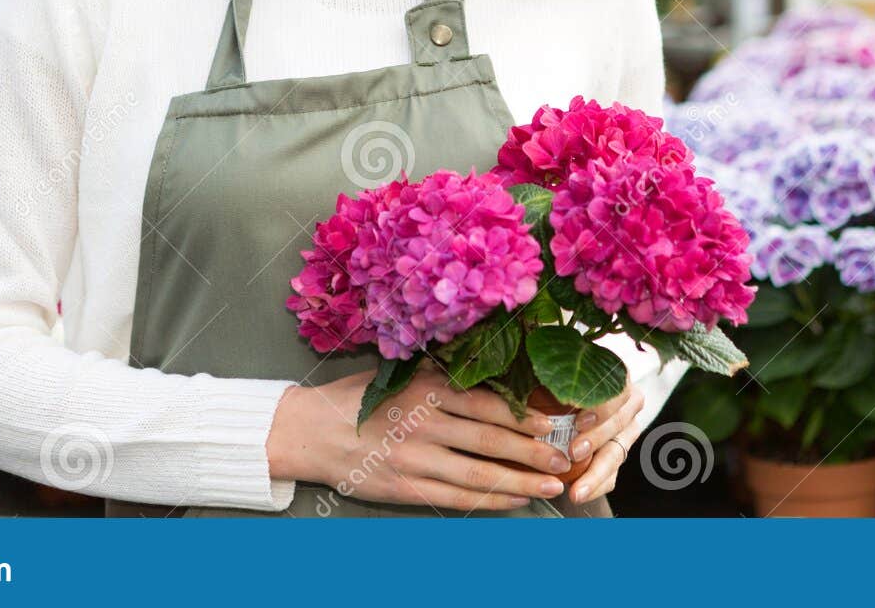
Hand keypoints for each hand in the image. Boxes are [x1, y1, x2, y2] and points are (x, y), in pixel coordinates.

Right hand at [268, 364, 579, 512]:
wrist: (311, 431)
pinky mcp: (405, 487)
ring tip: (549, 486)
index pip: (486, 403)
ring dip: (519, 482)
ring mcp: (414, 458)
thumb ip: (441, 377)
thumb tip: (496, 378)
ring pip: (478, 474)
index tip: (553, 423)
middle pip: (490, 441)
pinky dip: (488, 501)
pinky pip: (456, 498)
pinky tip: (512, 500)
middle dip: (532, 452)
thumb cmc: (360, 398)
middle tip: (562, 458)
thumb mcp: (401, 374)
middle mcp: (423, 422)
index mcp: (425, 388)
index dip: (524, 416)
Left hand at [558, 378, 643, 504]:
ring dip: (596, 473)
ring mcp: (626, 430)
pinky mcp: (618, 453)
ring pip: (617, 453)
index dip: (600, 408)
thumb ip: (548, 376)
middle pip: (619, 423)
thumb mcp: (555, 374)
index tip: (578, 421)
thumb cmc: (556, 381)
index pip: (617, 391)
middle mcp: (627, 404)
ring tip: (576, 490)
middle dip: (596, 440)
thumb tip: (524, 380)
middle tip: (573, 453)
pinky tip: (579, 494)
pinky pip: (612, 475)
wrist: (566, 397)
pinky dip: (595, 486)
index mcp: (616, 377)